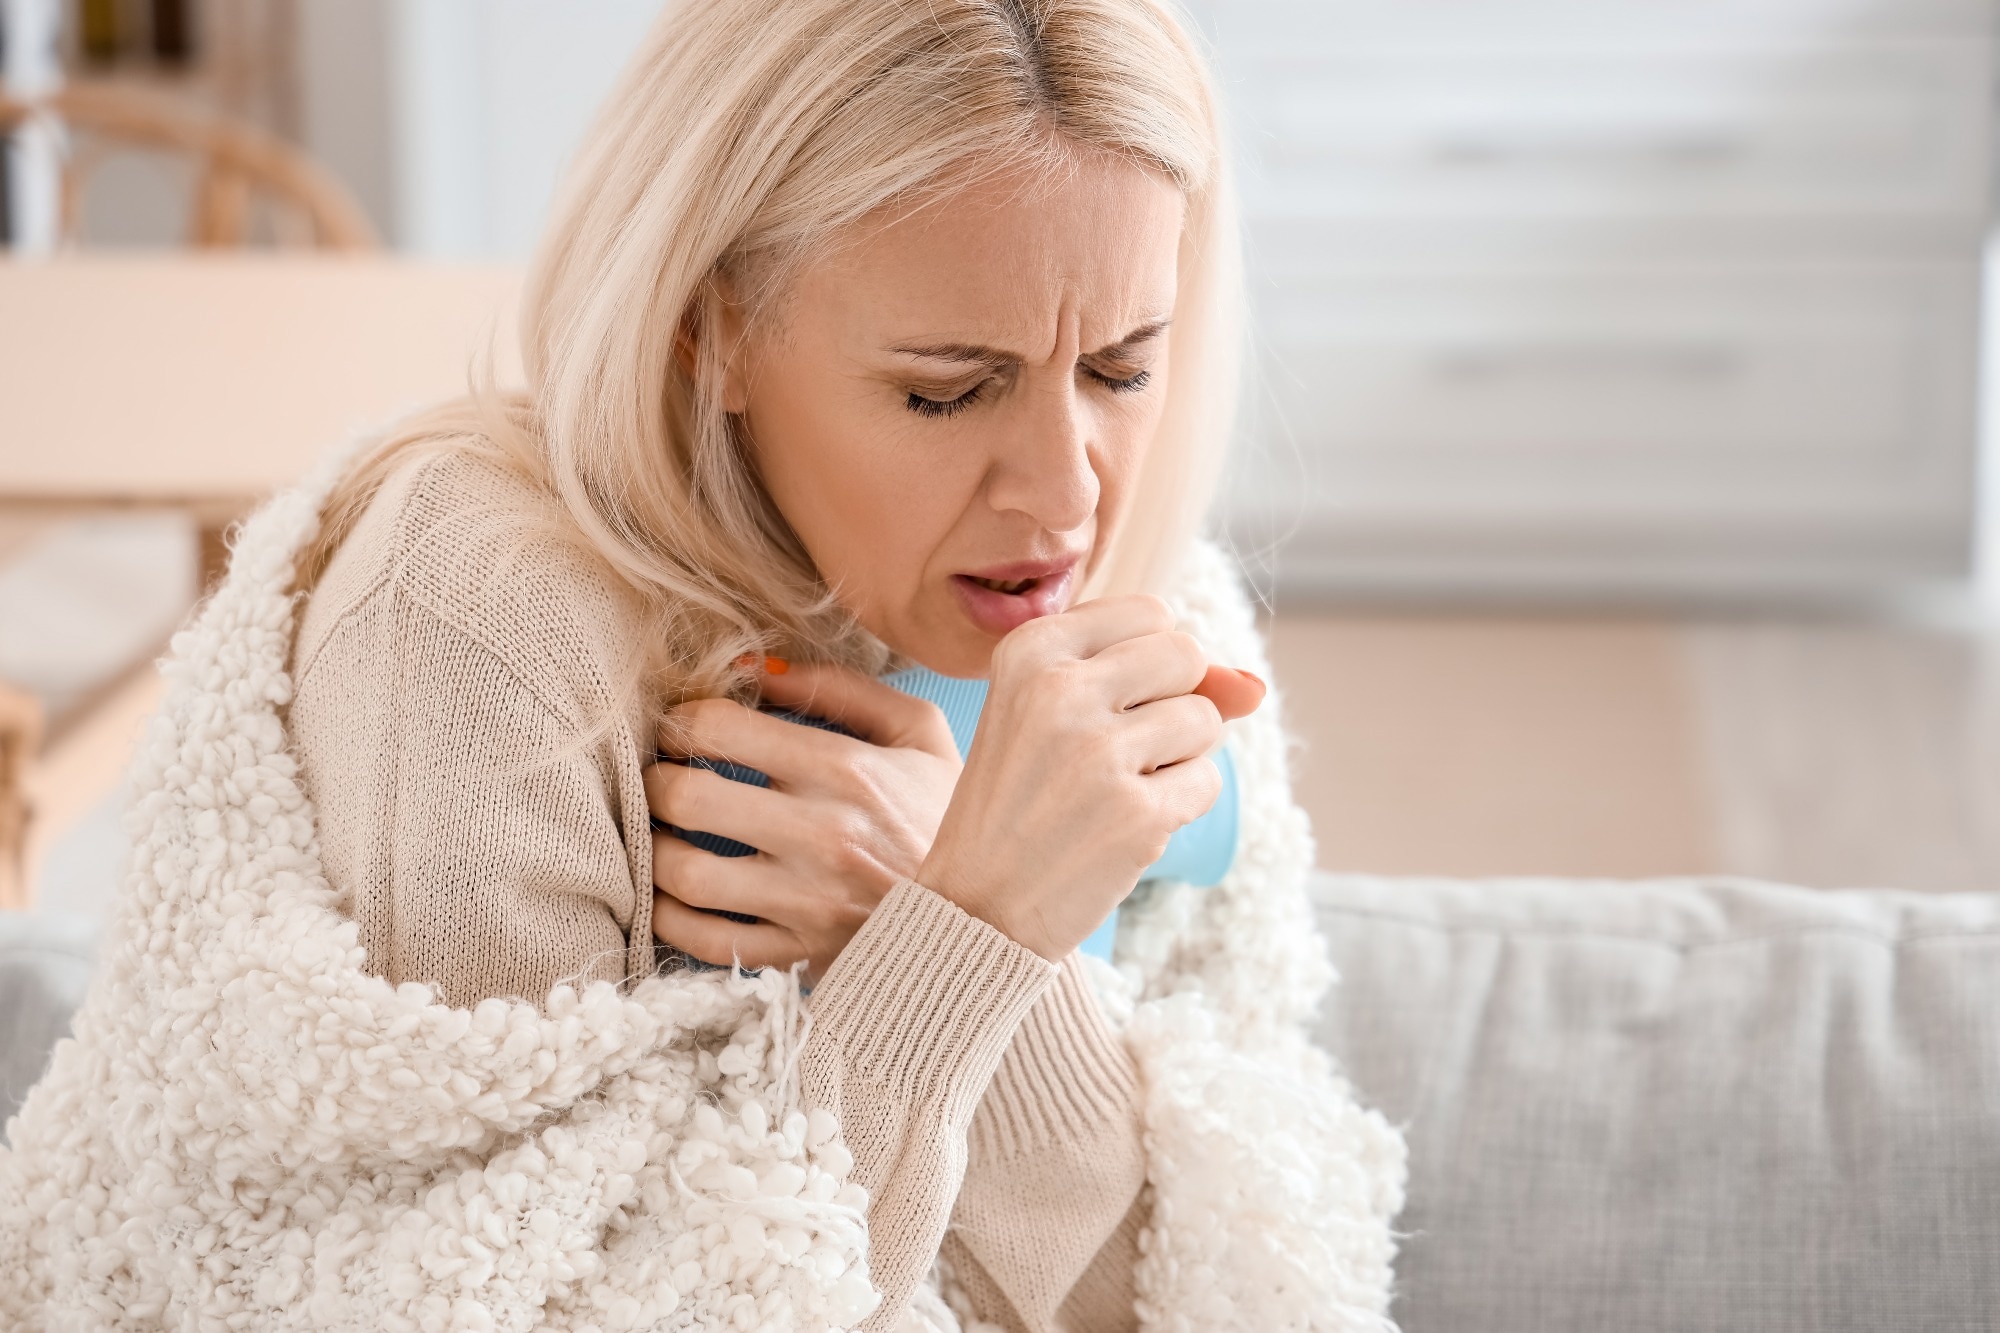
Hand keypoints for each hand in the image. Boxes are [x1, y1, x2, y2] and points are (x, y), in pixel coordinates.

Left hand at [647, 661, 960, 983]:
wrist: (993, 917)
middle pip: (687, 797)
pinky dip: (670, 919)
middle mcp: (821, 836)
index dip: (683, 717)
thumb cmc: (945, 815)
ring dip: (656, 852)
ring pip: (685, 875)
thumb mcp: (917, 732)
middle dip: (657, 780)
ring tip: (665, 837)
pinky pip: (703, 943)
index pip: (720, 727)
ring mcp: (806, 903)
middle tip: (663, 778)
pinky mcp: (798, 957)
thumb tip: (753, 667)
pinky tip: (675, 896)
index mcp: (846, 770)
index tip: (684, 725)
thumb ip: (838, 687)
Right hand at [916, 595, 1264, 959]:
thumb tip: (1254, 686)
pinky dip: (1180, 805)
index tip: (1103, 706)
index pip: (1150, 613)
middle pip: (1186, 654)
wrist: (978, 903)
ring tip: (1114, 788)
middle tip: (1115, 749)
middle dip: (1174, 700)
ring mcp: (1099, 753)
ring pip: (1205, 719)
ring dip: (1179, 756)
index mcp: (1030, 650)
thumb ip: (1156, 677)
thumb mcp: (1056, 713)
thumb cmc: (1022, 798)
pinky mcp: (1137, 814)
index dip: (1149, 663)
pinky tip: (1125, 824)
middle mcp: (1060, 690)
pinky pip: (1207, 781)